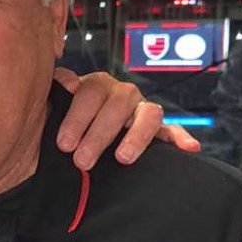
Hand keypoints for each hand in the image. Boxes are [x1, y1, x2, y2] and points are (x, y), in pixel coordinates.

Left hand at [53, 67, 200, 170]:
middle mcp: (121, 94)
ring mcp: (141, 110)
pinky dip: (181, 137)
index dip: (77, 117)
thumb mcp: (53, 108)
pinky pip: (172, 130)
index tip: (64, 144)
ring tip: (123, 158)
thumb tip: (63, 81)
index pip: (90, 92)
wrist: (76, 140)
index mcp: (96, 85)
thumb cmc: (64, 124)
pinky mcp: (158, 129)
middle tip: (82, 160)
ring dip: (136, 136)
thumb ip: (55, 92)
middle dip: (99, 134)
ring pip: (148, 113)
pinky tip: (189, 148)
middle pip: (118, 104)